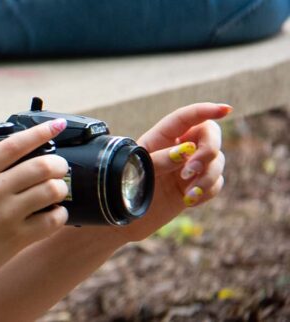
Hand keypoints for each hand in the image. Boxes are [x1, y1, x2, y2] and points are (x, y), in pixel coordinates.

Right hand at [0, 118, 69, 288]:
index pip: (13, 145)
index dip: (40, 133)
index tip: (56, 126)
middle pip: (40, 166)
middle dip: (57, 163)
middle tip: (59, 166)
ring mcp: (6, 215)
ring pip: (51, 191)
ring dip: (60, 188)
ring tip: (57, 189)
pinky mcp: (17, 237)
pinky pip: (52, 221)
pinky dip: (60, 214)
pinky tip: (55, 213)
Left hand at [116, 103, 231, 240]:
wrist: (128, 218)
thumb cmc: (127, 188)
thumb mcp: (138, 170)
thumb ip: (161, 159)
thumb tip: (186, 150)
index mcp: (160, 136)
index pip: (186, 117)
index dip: (205, 110)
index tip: (225, 110)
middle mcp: (179, 146)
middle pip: (210, 134)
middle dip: (207, 150)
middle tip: (190, 170)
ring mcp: (190, 165)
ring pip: (217, 160)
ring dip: (207, 177)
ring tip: (189, 194)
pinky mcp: (197, 183)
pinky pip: (217, 181)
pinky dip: (207, 191)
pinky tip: (189, 201)